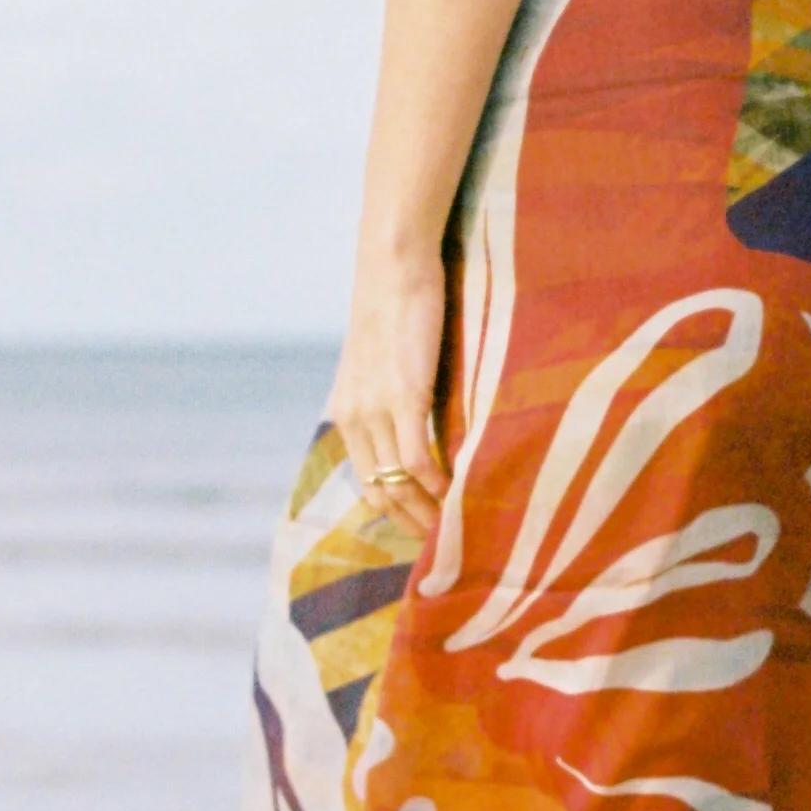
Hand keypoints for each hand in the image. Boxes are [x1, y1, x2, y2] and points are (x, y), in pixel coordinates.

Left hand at [327, 258, 450, 544]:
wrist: (393, 265)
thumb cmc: (398, 306)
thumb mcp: (385, 361)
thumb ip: (395, 397)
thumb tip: (422, 423)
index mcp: (348, 413)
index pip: (369, 483)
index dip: (398, 513)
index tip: (427, 530)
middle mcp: (355, 417)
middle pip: (382, 493)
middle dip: (414, 523)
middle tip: (448, 544)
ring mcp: (377, 409)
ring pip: (401, 483)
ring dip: (430, 512)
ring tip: (459, 527)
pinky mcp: (406, 395)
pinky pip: (421, 458)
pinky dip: (441, 484)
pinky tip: (462, 493)